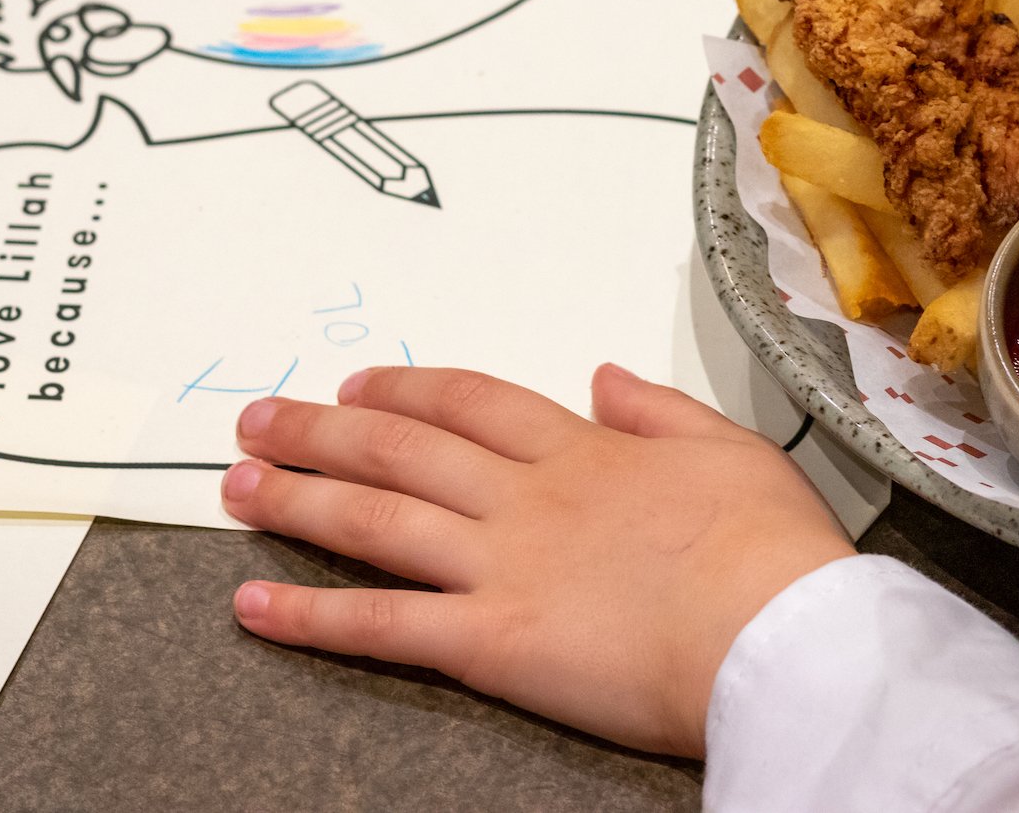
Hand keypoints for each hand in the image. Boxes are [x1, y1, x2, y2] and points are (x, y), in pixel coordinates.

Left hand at [221, 363, 855, 756]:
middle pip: (402, 447)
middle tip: (259, 419)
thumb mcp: (733, 451)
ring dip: (298, 498)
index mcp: (584, 452)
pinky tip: (256, 605)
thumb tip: (606, 377)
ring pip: (376, 519)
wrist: (782, 632)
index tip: (359, 382)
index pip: (471, 404)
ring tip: (235, 486)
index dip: (406, 388)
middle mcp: (528, 499)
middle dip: (321, 429)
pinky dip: (311, 615)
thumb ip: (659, 411)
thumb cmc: (772, 552)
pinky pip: (382, 624)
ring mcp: (503, 566)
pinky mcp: (491, 642)